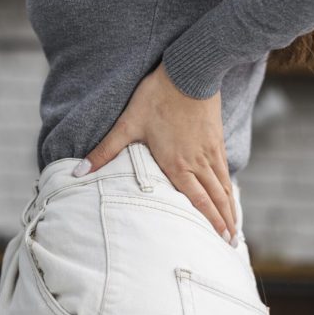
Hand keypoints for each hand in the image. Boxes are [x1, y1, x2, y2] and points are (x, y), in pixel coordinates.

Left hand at [73, 63, 236, 245]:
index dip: (209, 222)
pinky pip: (225, 171)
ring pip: (223, 187)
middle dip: (224, 224)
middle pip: (215, 199)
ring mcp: (210, 151)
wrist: (190, 70)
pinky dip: (230, 188)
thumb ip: (104, 150)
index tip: (219, 240)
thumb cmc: (157, 96)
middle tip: (231, 244)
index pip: (197, 201)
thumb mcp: (127, 123)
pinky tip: (230, 195)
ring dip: (230, 209)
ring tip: (234, 229)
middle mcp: (197, 162)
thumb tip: (79, 172)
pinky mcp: (216, 139)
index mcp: (177, 164)